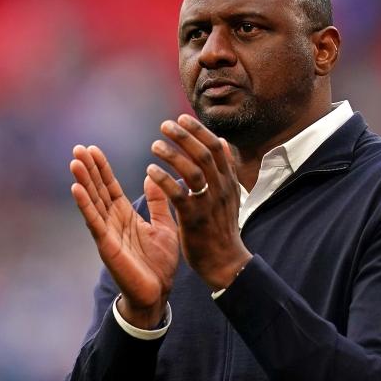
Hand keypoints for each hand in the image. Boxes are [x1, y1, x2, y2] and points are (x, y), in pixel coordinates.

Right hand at [70, 144, 178, 328]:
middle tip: (78, 148)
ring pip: (92, 202)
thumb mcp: (164, 226)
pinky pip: (93, 221)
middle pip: (97, 190)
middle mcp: (112, 222)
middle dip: (89, 169)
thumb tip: (153, 177)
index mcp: (125, 216)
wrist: (158, 293)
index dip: (102, 168)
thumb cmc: (159, 264)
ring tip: (75, 162)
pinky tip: (76, 188)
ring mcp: (107, 233)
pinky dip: (85, 205)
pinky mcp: (106, 245)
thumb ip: (158, 203)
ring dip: (83, 182)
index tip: (93, 149)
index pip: (110, 187)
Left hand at [146, 114, 252, 291]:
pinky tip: (150, 171)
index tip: (182, 118)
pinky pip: (179, 194)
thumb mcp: (230, 195)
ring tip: (155, 145)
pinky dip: (164, 180)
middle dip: (184, 136)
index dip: (199, 131)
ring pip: (193, 171)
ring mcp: (209, 204)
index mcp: (229, 182)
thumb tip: (223, 141)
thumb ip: (225, 168)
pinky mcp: (194, 219)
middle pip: (205, 154)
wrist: (225, 262)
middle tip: (165, 125)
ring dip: (172, 155)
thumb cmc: (221, 228)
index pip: (217, 147)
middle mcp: (221, 189)